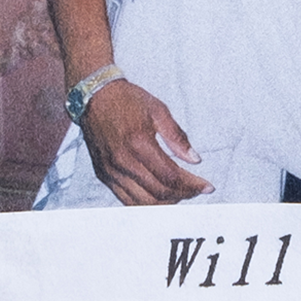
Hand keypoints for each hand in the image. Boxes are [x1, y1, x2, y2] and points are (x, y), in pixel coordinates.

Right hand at [78, 79, 211, 204]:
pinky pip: (126, 200)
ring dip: (166, 203)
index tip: (206, 186)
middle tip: (196, 190)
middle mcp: (123, 161)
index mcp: (139, 143)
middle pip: (159, 193)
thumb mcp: (159, 110)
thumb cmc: (127, 100)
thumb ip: (177, 137)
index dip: (192, 185)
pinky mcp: (104, 175)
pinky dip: (146, 203)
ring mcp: (111, 171)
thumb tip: (195, 159)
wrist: (94, 97)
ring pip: (143, 202)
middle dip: (183, 195)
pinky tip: (159, 196)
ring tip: (181, 194)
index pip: (170, 176)